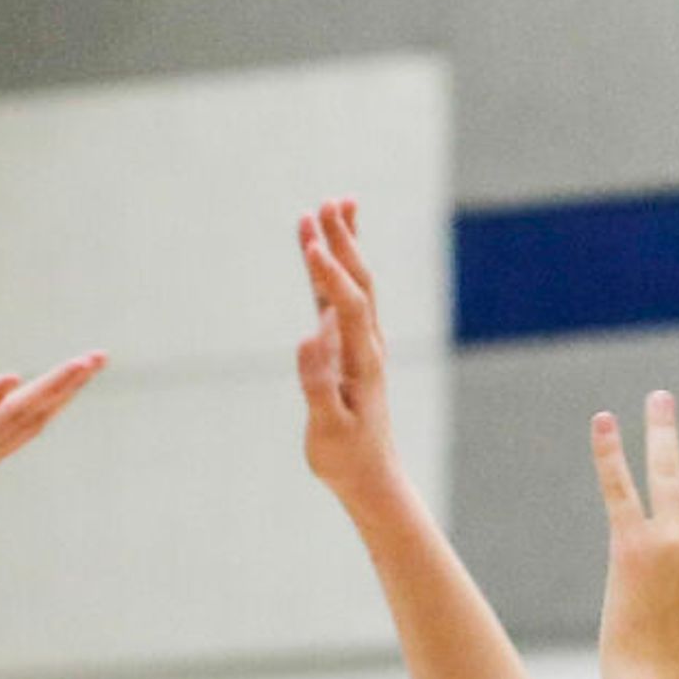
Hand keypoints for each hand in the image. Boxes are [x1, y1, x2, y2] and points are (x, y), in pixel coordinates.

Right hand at [295, 197, 399, 500]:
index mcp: (362, 361)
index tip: (311, 243)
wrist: (370, 477)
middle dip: (343, 241)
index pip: (349, 306)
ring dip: (344, 245)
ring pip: (354, 283)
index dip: (330, 274)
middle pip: (358, 282)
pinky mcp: (348, 349)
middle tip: (330, 202)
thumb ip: (317, 385)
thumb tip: (307, 339)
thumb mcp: (328, 427)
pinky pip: (342, 298)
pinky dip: (333, 270)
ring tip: (334, 205)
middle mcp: (366, 345)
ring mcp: (360, 344)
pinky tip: (322, 251)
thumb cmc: (346, 457)